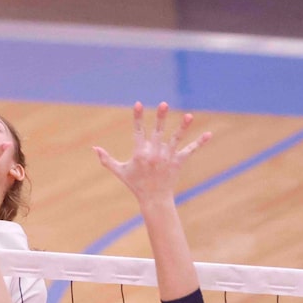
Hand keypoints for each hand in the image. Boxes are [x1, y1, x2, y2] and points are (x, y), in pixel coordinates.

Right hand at [94, 101, 210, 203]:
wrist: (154, 199)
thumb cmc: (135, 184)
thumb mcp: (119, 171)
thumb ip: (106, 159)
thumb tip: (94, 148)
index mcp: (140, 153)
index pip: (138, 131)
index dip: (137, 117)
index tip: (138, 104)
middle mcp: (154, 153)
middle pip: (158, 131)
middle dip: (160, 117)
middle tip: (164, 104)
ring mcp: (168, 157)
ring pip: (176, 139)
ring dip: (182, 127)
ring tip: (189, 116)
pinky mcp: (179, 162)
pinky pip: (190, 150)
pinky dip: (200, 143)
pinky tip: (209, 134)